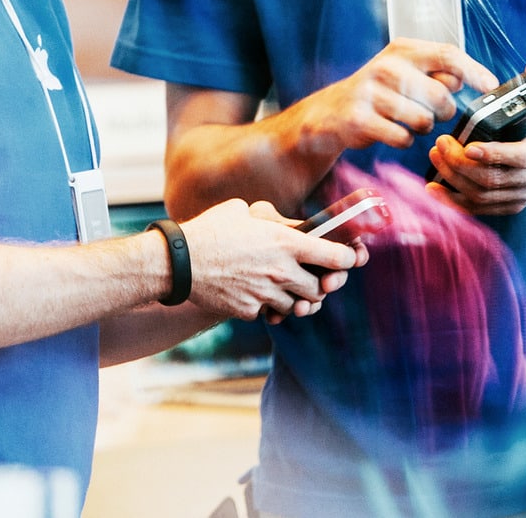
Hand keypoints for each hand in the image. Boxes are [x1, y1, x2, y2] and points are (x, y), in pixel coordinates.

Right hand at [177, 199, 363, 322]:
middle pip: (322, 289)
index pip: (337, 258)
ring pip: (299, 305)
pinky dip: (270, 308)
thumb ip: (275, 221)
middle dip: (323, 285)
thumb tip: (292, 226)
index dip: (349, 259)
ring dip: (298, 299)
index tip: (348, 258)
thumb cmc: (210, 230)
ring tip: (288, 287)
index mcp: (286, 242)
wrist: (177, 262)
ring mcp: (265, 293)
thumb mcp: (245, 212)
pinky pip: (270, 313)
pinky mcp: (249, 310)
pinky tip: (261, 295)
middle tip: (316, 278)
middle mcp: (281, 270)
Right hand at [298, 38, 498, 150]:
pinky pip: (402, 138)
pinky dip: (404, 140)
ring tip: (407, 121)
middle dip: (444, 110)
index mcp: (402, 50)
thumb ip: (437, 71)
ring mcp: (371, 93)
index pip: (448, 55)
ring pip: (423, 120)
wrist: (331, 112)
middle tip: (432, 112)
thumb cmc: (379, 92)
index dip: (474, 71)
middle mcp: (386, 67)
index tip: (491, 86)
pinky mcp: (360, 119)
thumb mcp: (405, 71)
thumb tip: (470, 78)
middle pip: (440, 94)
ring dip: (422, 127)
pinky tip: (392, 132)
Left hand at [426, 56, 525, 215]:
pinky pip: (479, 209)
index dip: (494, 154)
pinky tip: (434, 187)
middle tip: (440, 143)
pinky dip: (454, 201)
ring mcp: (522, 195)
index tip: (467, 144)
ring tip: (436, 155)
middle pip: (494, 179)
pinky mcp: (509, 205)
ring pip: (483, 196)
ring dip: (454, 179)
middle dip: (461, 164)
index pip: (519, 157)